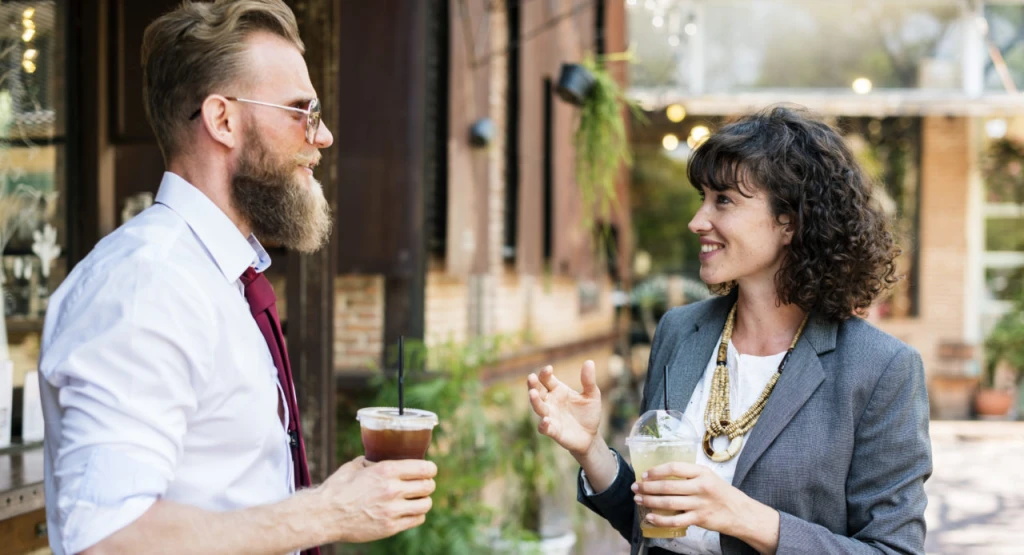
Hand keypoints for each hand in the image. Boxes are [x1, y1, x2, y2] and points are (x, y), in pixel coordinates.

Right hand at [317, 456, 436, 542]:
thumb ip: (372, 461)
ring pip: (426, 504)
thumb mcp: (355, 466)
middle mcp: (393, 489)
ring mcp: (392, 510)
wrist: (324, 515)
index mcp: (386, 471)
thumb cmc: (337, 488)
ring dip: (423, 500)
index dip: (430, 469)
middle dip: (428, 484)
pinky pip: (416, 519)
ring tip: (417, 499)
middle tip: (424, 484)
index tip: (430, 470)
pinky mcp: (390, 527)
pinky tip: (410, 511)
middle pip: (428, 486)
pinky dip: (416, 515)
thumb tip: (380, 458)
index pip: (424, 468)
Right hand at [526, 360, 601, 456]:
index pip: (546, 379)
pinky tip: (546, 420)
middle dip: (533, 385)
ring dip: (535, 401)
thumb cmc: (588, 413)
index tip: (549, 369)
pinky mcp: (553, 431)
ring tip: (533, 394)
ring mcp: (550, 416)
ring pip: (538, 408)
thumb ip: (588, 381)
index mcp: (557, 390)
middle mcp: (550, 402)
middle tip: (531, 377)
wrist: (591, 435)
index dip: (545, 373)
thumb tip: (589, 362)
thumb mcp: (592, 395)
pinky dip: (543, 425)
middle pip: (538, 391)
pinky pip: (545, 428)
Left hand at [631, 462, 779, 550]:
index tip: (645, 474)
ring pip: (668, 502)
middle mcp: (700, 486)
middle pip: (668, 486)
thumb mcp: (708, 477)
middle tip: (636, 487)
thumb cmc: (721, 493)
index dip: (656, 471)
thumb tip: (661, 475)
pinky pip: (675, 520)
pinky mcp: (699, 519)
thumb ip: (689, 475)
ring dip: (650, 501)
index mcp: (701, 472)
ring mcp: (700, 504)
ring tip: (638, 499)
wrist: (740, 512)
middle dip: (648, 487)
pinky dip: (660, 519)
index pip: (674, 468)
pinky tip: (650, 517)